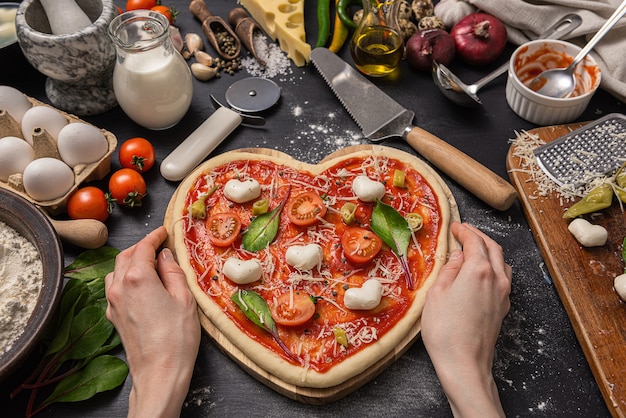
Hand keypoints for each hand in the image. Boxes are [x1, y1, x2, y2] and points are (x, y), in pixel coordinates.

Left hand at [105, 226, 200, 417]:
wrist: (159, 372)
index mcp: (138, 278)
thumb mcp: (184, 298)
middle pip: (126, 256)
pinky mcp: (113, 317)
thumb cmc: (176, 337)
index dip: (155, 236)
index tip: (164, 231)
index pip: (144, 247)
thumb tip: (165, 256)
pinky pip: (115, 288)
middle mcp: (120, 287)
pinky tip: (141, 285)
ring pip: (116, 271)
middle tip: (160, 244)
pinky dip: (125, 278)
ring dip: (131, 262)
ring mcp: (113, 303)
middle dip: (142, 247)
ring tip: (150, 263)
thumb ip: (173, 271)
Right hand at [421, 222, 511, 417]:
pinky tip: (481, 272)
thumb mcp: (437, 293)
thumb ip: (448, 269)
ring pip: (501, 262)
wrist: (464, 363)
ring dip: (489, 250)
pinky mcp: (503, 308)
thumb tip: (457, 257)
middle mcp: (496, 278)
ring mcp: (503, 294)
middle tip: (464, 232)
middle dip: (478, 236)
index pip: (474, 241)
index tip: (455, 226)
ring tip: (474, 249)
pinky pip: (503, 277)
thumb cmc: (445, 330)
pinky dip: (493, 266)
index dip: (464, 231)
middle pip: (492, 248)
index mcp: (478, 270)